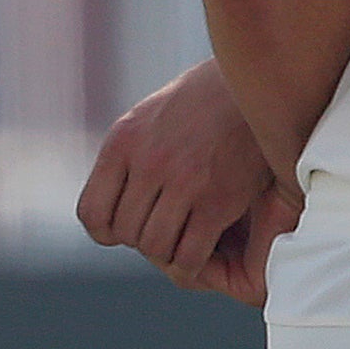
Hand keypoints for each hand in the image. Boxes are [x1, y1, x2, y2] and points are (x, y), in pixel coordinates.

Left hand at [79, 63, 294, 302]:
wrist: (257, 83)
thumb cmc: (202, 103)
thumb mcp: (148, 117)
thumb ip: (127, 157)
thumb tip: (110, 198)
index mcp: (123, 141)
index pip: (92, 214)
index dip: (108, 231)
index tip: (128, 226)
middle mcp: (148, 162)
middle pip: (126, 234)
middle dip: (144, 239)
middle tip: (167, 229)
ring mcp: (183, 182)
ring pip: (155, 248)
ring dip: (169, 253)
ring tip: (185, 238)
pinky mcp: (217, 200)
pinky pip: (189, 256)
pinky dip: (191, 265)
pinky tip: (203, 253)